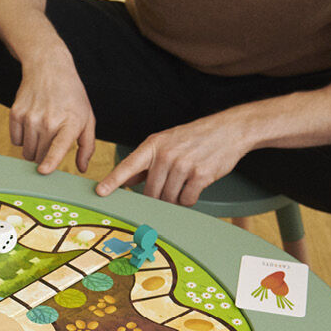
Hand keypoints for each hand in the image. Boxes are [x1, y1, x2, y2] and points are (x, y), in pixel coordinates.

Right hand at [10, 51, 95, 173]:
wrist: (48, 67)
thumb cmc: (71, 96)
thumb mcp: (87, 118)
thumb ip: (87, 145)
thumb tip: (82, 168)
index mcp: (70, 122)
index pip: (58, 146)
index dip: (50, 161)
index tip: (43, 171)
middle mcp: (48, 120)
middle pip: (39, 156)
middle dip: (44, 157)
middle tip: (51, 143)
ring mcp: (30, 117)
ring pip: (26, 151)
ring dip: (33, 149)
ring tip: (42, 132)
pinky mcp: (16, 114)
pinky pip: (15, 141)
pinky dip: (22, 138)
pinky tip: (31, 124)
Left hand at [95, 112, 250, 204]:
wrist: (230, 130)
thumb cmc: (195, 138)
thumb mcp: (167, 143)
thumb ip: (146, 163)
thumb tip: (126, 181)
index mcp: (154, 145)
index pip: (128, 165)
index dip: (113, 180)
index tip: (100, 192)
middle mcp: (166, 155)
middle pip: (151, 193)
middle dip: (157, 197)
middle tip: (169, 187)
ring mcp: (183, 165)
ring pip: (169, 199)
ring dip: (175, 198)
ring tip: (185, 182)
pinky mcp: (200, 175)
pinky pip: (187, 200)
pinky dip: (190, 198)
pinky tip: (196, 185)